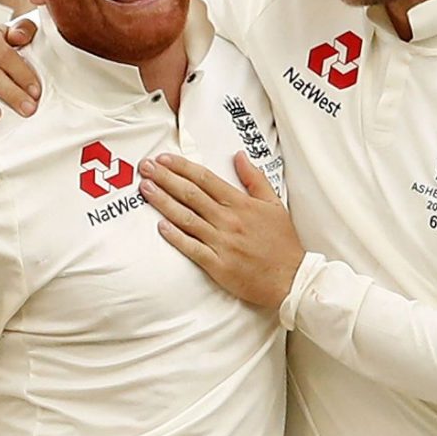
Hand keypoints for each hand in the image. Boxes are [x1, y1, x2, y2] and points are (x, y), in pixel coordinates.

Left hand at [141, 151, 302, 307]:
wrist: (291, 279)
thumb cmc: (282, 243)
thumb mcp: (274, 204)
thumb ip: (254, 179)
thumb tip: (239, 156)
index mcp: (240, 204)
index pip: (206, 179)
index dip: (182, 167)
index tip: (164, 159)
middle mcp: (229, 220)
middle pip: (191, 194)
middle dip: (165, 178)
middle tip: (145, 167)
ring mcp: (222, 242)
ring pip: (187, 218)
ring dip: (164, 202)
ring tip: (145, 189)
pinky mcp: (218, 264)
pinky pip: (192, 248)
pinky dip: (176, 236)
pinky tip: (160, 226)